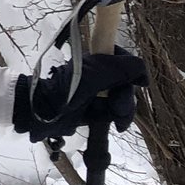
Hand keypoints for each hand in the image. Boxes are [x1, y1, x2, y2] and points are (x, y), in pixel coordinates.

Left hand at [13, 48, 146, 141]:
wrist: (41, 114)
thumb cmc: (66, 90)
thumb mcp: (94, 74)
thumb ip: (120, 68)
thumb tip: (143, 72)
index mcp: (96, 60)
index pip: (122, 58)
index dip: (133, 69)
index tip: (139, 82)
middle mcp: (98, 75)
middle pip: (125, 82)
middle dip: (126, 96)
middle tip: (118, 107)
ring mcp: (96, 93)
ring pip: (121, 99)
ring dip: (123, 110)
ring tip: (118, 121)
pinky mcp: (94, 111)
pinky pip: (113, 113)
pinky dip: (118, 119)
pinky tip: (118, 126)